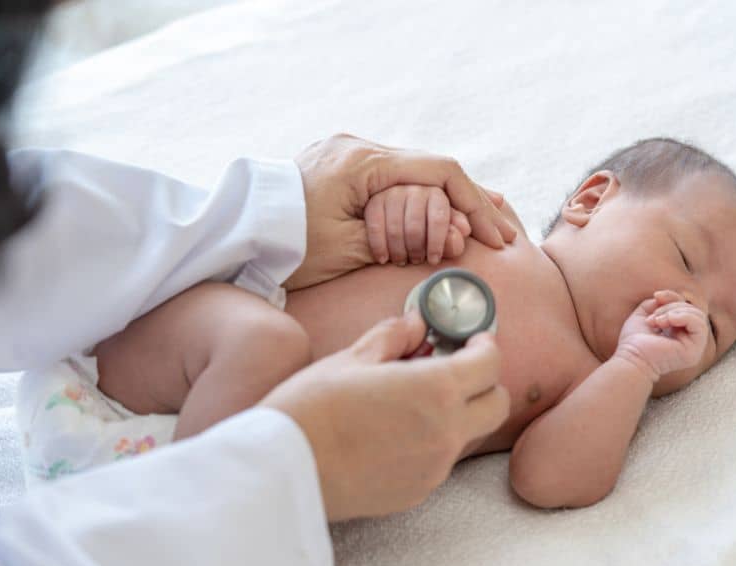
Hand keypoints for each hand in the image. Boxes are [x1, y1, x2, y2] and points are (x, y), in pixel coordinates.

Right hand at [261, 310, 509, 520]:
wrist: (283, 470)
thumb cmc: (312, 409)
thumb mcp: (351, 359)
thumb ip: (393, 336)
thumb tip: (414, 323)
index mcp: (434, 390)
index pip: (489, 364)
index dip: (485, 346)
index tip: (473, 340)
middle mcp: (446, 432)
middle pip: (497, 405)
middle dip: (484, 382)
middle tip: (453, 368)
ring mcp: (435, 467)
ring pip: (469, 433)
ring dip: (457, 412)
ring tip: (412, 400)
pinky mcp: (418, 491)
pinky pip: (441, 460)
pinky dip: (432, 440)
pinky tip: (394, 431)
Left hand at [285, 133, 516, 289]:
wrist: (237, 233)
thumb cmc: (287, 246)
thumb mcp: (349, 249)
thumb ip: (403, 235)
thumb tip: (448, 233)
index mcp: (363, 163)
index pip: (439, 172)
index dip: (475, 202)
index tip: (497, 234)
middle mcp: (358, 147)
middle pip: (430, 169)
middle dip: (466, 203)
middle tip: (498, 232)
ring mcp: (348, 152)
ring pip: (412, 174)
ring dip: (442, 201)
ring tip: (473, 226)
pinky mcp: (340, 164)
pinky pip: (390, 178)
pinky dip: (416, 197)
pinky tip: (438, 211)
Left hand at [614, 290, 709, 382]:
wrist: (631, 357)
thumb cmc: (633, 340)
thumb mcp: (644, 314)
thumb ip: (657, 304)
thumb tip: (663, 296)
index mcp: (679, 331)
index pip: (685, 307)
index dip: (673, 297)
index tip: (656, 296)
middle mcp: (689, 339)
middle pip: (691, 309)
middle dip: (670, 306)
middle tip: (653, 318)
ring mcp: (694, 346)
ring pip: (697, 315)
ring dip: (674, 312)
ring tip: (657, 321)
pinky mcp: (694, 350)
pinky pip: (700, 325)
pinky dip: (683, 317)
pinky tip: (667, 321)